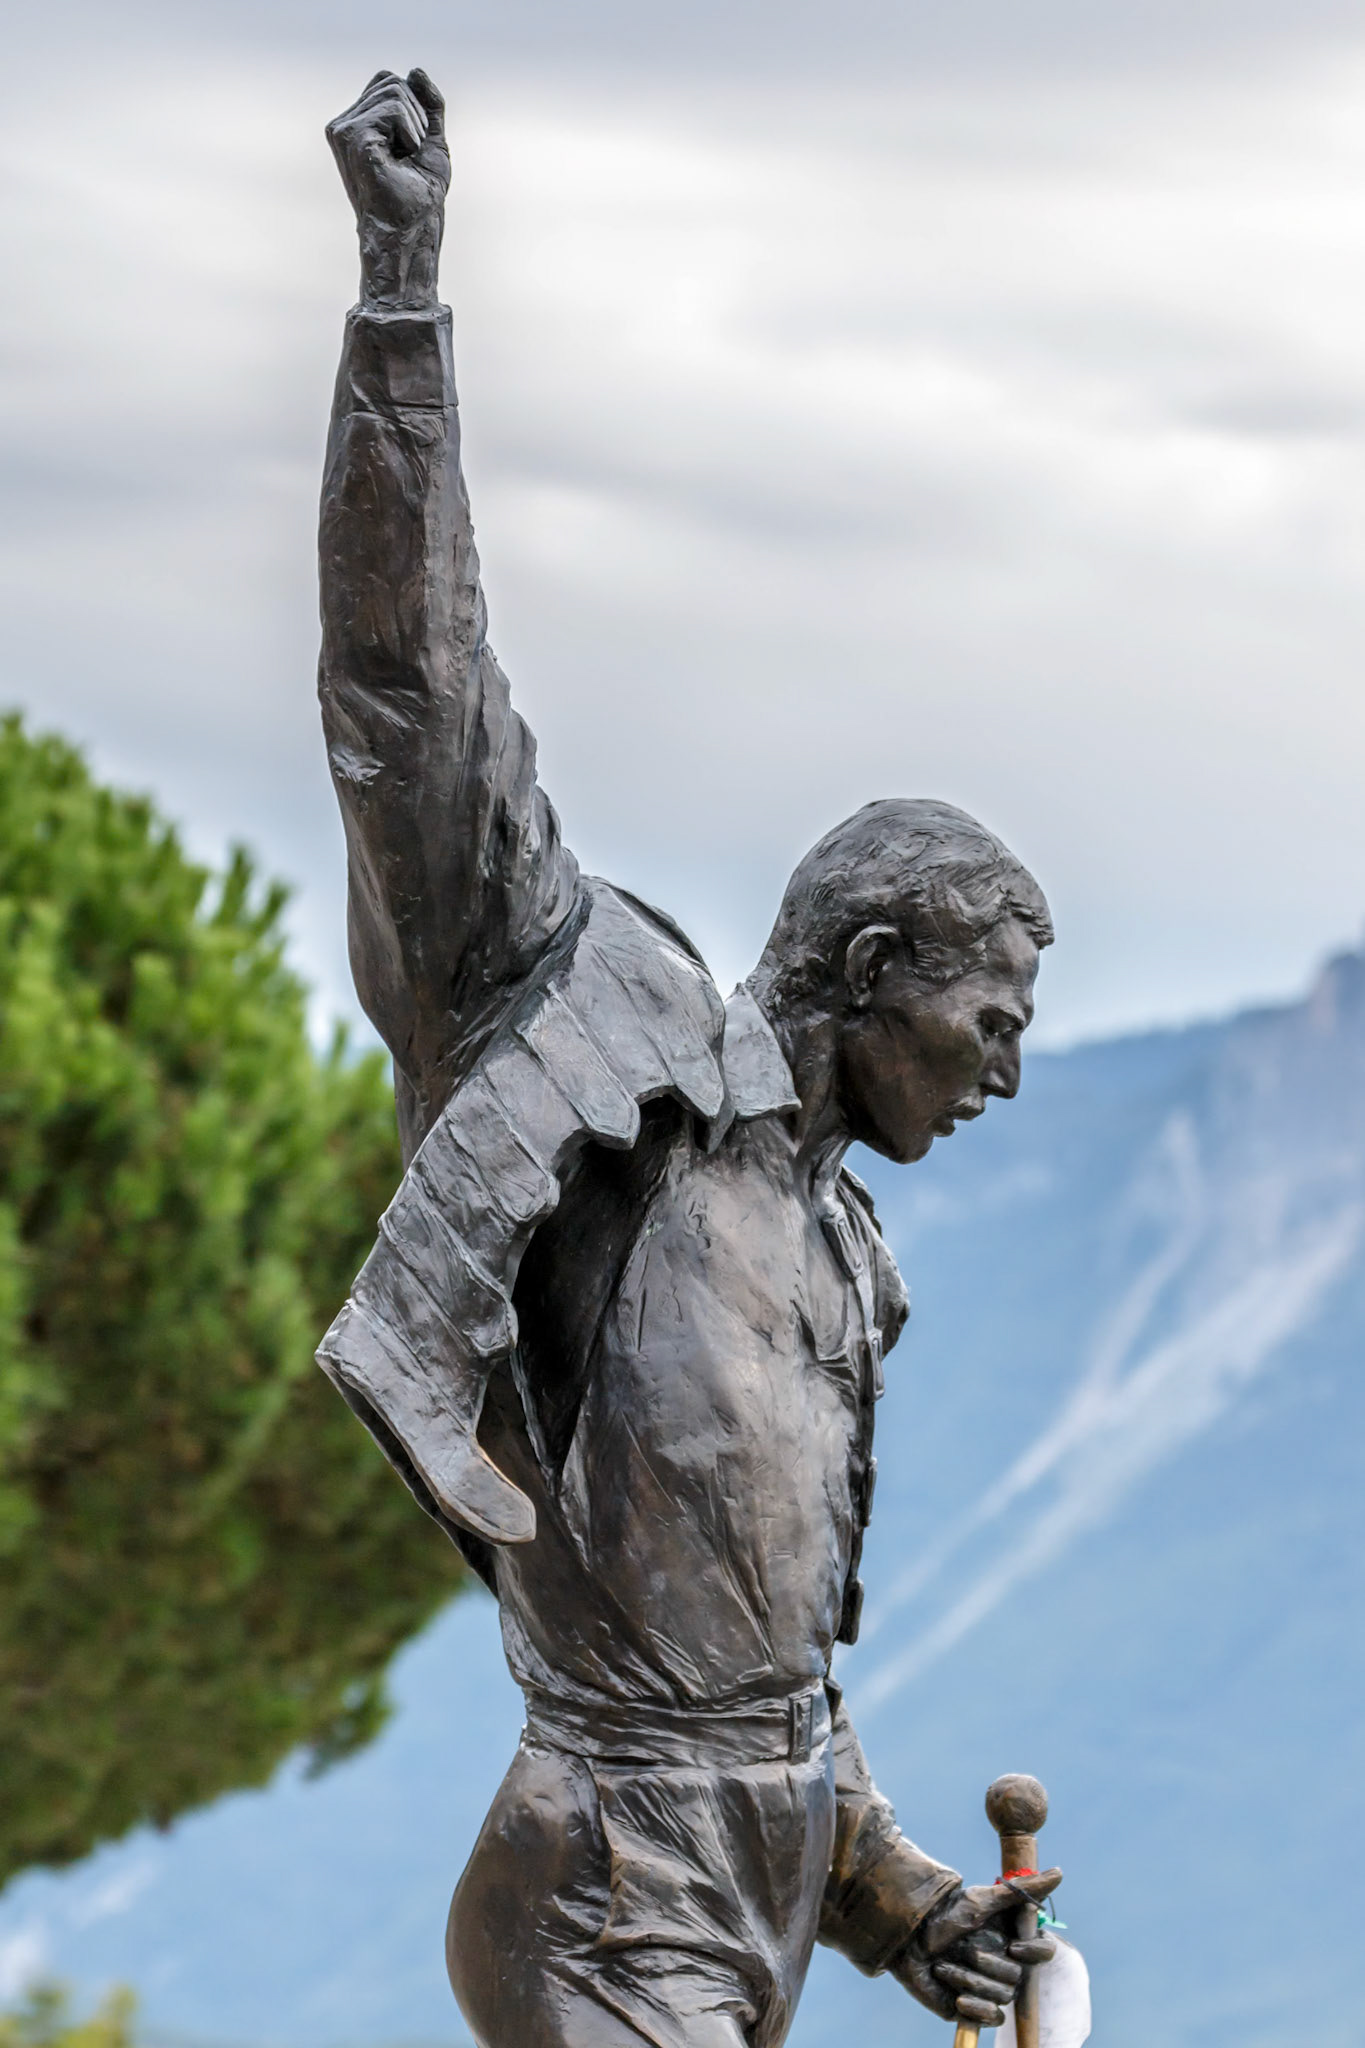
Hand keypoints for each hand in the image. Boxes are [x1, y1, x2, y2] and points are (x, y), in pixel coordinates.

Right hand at [326, 68, 450, 310]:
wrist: (413, 230)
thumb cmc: (420, 195)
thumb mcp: (431, 138)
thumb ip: (427, 104)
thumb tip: (415, 70)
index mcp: (357, 123)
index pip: (388, 80)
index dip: (414, 108)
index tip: (412, 147)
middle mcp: (344, 123)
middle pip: (392, 81)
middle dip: (417, 116)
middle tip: (411, 155)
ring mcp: (343, 129)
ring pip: (394, 91)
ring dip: (415, 128)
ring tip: (405, 159)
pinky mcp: (351, 137)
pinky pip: (394, 108)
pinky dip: (410, 133)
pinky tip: (401, 159)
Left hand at [892, 1868, 1060, 2026]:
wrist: (909, 1938)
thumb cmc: (946, 1913)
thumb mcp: (983, 1899)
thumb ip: (1022, 1890)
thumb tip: (1060, 1872)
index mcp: (1012, 1939)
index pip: (1043, 1952)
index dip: (1034, 1952)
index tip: (1012, 1946)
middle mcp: (1005, 1963)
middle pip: (1018, 1976)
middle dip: (987, 1964)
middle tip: (962, 1949)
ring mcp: (990, 1986)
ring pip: (1002, 1996)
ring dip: (971, 1981)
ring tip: (944, 1966)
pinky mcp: (974, 2008)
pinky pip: (992, 2018)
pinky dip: (978, 2010)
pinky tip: (959, 1999)